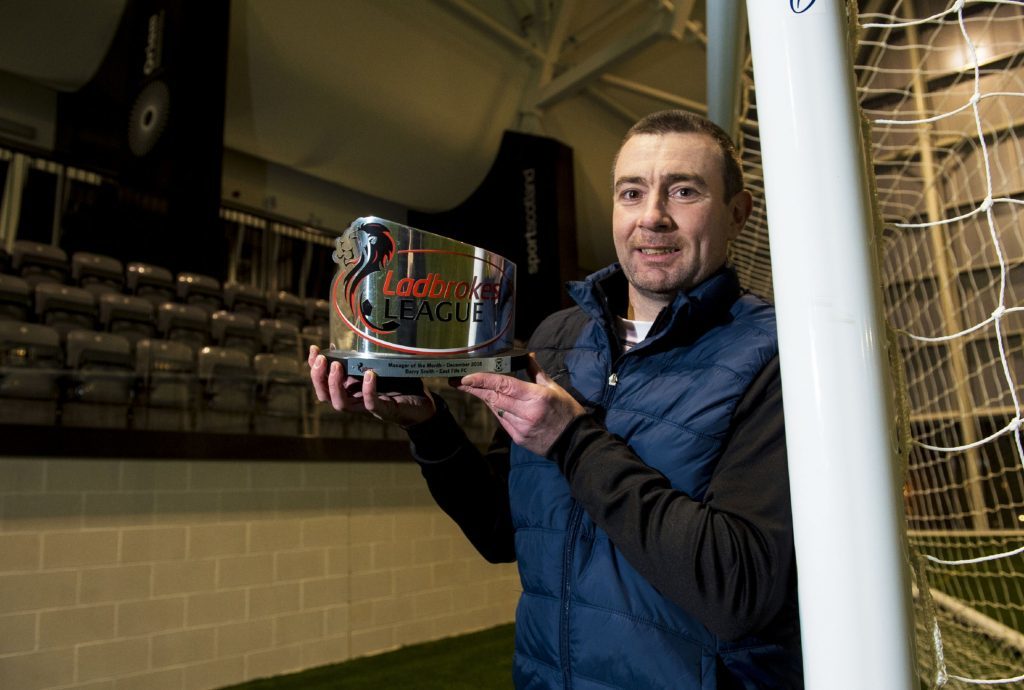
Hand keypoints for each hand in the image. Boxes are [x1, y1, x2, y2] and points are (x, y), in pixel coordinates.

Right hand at [308, 345, 436, 427]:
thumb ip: (362, 357)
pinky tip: (368, 375)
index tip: (313, 349)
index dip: (314, 368)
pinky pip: (371, 404)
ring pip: (341, 404)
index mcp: (350, 388)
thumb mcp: (379, 365)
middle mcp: (354, 399)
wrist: (423, 404)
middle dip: (318, 377)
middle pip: (325, 395)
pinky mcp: (384, 411)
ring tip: (336, 367)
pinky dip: (368, 390)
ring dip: (335, 386)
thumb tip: (346, 337)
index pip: (323, 381)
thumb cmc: (400, 383)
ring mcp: (367, 407)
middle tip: (321, 360)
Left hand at [455, 354, 584, 455]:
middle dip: (474, 388)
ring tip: (472, 388)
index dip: (483, 380)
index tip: (466, 377)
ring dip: (485, 398)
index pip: (504, 385)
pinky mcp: (518, 438)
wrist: (574, 443)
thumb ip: (535, 371)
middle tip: (457, 381)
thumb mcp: (554, 387)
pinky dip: (496, 410)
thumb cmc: (567, 412)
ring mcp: (521, 427)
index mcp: (536, 397)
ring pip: (496, 409)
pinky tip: (492, 402)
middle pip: (494, 398)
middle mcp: (526, 413)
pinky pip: (502, 421)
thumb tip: (527, 355)